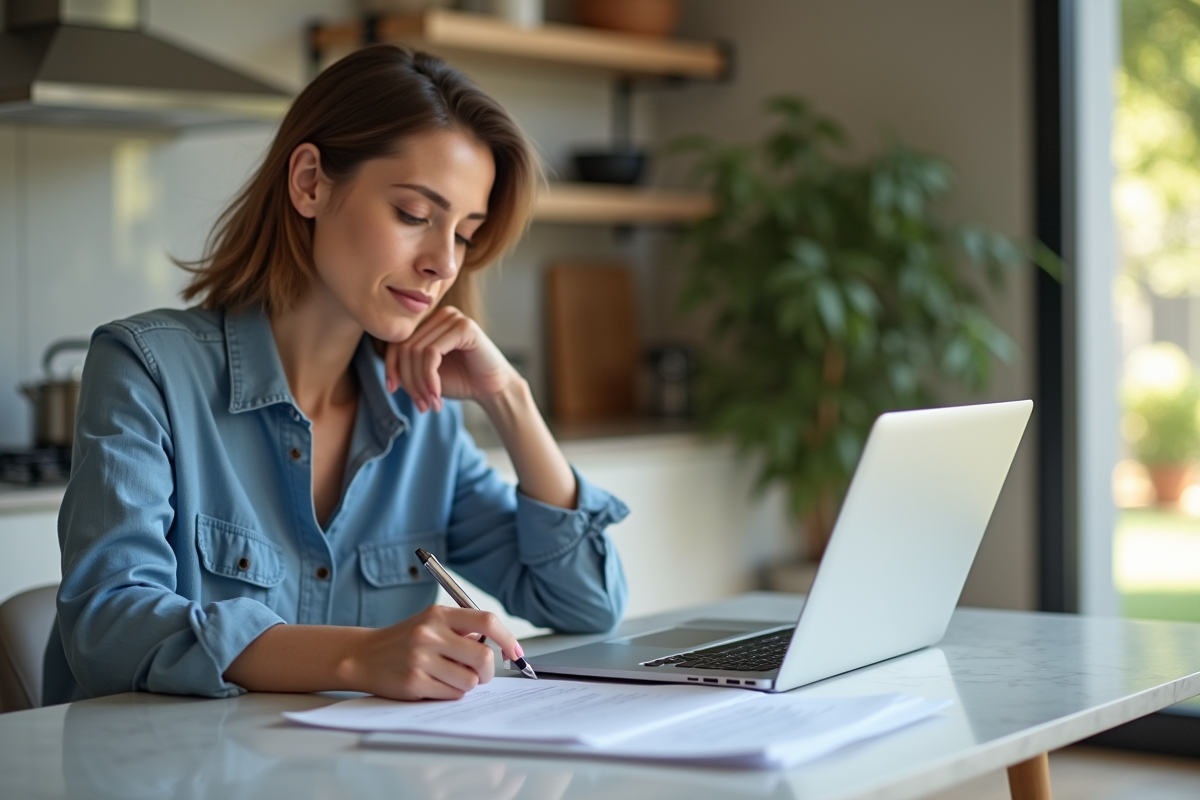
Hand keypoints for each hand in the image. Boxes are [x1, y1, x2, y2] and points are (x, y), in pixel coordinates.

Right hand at [343, 605, 522, 700]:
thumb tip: (501, 647)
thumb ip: (463, 630)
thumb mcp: (431, 623)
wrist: (363, 655)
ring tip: (449, 677)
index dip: (508, 639)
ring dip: (467, 684)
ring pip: (470, 680)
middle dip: (488, 671)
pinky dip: (451, 693)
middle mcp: (430, 634)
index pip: (487, 621)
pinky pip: (452, 694)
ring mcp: (421, 659)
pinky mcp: (414, 682)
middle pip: (483, 657)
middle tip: (480, 674)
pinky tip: (434, 684)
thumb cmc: (405, 640)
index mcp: (439, 614)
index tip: (516, 654)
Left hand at [385, 306, 519, 412]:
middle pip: (405, 347)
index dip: (390, 366)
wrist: (493, 389)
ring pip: (416, 351)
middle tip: (420, 404)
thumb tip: (388, 374)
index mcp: (429, 322)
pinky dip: (429, 378)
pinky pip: (432, 353)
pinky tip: (436, 394)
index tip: (392, 390)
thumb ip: (407, 366)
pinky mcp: (464, 328)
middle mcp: (440, 315)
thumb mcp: (426, 374)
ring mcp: (453, 318)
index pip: (397, 340)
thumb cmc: (461, 380)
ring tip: (430, 402)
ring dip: (419, 384)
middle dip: (408, 380)